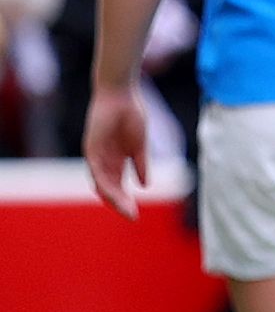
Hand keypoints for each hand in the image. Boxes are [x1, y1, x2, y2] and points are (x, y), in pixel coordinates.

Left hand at [83, 87, 148, 218]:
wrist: (121, 94)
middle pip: (109, 188)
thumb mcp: (140, 144)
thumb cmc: (131, 114)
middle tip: (132, 217)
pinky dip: (105, 183)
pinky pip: (96, 171)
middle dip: (120, 204)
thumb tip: (145, 185)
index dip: (126, 200)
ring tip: (125, 209)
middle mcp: (103, 160)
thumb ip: (141, 164)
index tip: (136, 214)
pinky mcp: (92, 148)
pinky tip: (114, 193)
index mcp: (116, 159)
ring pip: (101, 183)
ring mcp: (96, 155)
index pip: (117, 185)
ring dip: (113, 198)